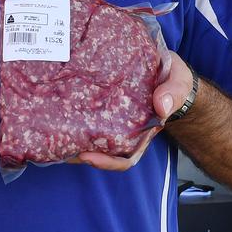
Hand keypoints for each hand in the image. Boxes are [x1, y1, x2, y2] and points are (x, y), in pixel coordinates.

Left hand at [72, 53, 194, 171]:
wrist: (169, 69)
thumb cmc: (174, 81)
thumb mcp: (178, 86)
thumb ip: (172, 94)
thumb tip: (161, 107)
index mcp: (144, 131)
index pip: (126, 156)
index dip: (108, 162)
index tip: (89, 157)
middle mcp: (127, 129)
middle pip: (103, 150)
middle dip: (82, 153)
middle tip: (61, 149)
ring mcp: (115, 117)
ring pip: (93, 135)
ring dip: (74, 137)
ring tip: (53, 134)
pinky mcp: (106, 102)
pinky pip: (90, 113)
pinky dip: (76, 115)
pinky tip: (61, 108)